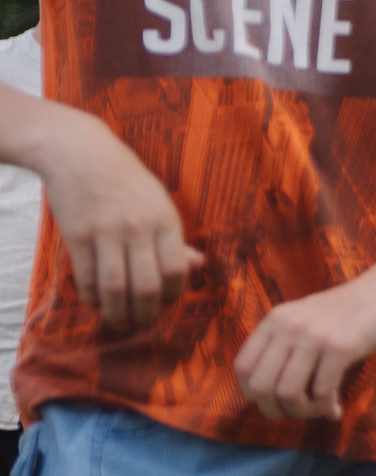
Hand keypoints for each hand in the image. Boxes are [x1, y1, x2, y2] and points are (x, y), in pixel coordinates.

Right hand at [32, 110, 202, 328]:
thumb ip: (175, 238)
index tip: (165, 302)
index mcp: (166, 219)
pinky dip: (91, 297)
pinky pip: (86, 277)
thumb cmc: (126, 180)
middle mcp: (139, 226)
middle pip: (147, 285)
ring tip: (119, 321)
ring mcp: (106, 231)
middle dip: (146, 313)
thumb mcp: (159, 202)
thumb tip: (198, 266)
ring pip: (115, 287)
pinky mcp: (76, 234)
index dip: (173, 294)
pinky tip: (95, 301)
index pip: (177, 269)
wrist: (80, 152)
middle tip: (141, 323)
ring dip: (117, 313)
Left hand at [234, 265, 375, 421]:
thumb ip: (286, 343)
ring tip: (320, 411)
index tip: (276, 402)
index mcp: (275, 320)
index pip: (243, 368)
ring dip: (303, 412)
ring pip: (288, 393)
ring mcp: (314, 336)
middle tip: (299, 413)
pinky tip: (336, 410)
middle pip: (262, 387)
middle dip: (277, 411)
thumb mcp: (307, 319)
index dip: (255, 395)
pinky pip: (322, 391)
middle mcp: (288, 327)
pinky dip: (326, 409)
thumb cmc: (353, 310)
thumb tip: (270, 391)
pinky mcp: (341, 347)